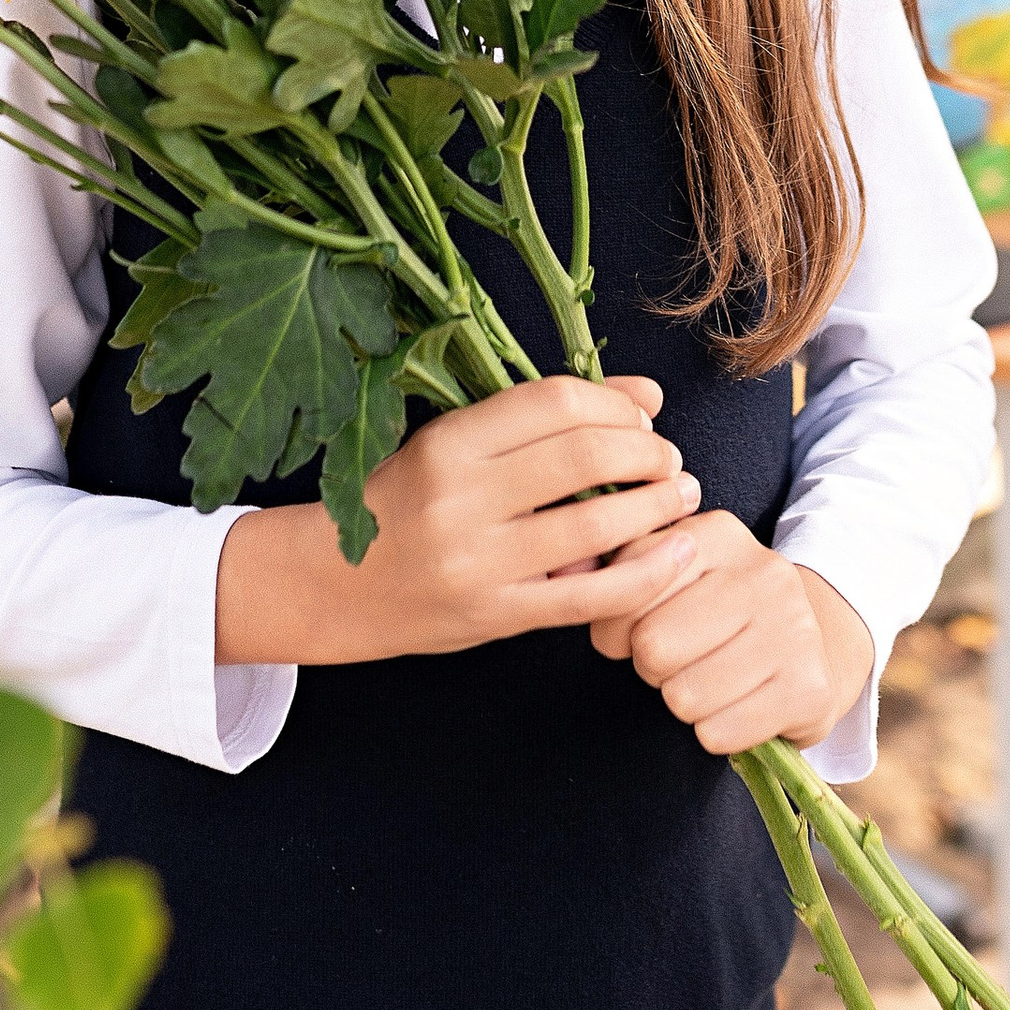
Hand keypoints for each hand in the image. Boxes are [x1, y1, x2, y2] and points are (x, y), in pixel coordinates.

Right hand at [214, 372, 703, 667]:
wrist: (328, 585)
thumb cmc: (400, 502)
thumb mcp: (452, 443)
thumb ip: (541, 416)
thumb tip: (647, 394)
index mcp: (447, 442)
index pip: (556, 401)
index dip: (616, 404)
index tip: (641, 416)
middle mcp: (461, 498)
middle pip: (585, 453)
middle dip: (648, 450)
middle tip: (669, 458)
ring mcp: (478, 562)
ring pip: (595, 521)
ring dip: (658, 505)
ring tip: (681, 496)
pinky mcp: (495, 615)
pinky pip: (590, 597)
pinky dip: (646, 574)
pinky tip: (678, 556)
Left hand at [589, 513, 874, 754]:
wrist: (816, 646)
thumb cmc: (718, 612)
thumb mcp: (672, 572)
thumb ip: (615, 567)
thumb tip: (563, 574)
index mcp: (715, 533)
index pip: (626, 589)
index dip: (618, 628)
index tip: (642, 629)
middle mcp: (762, 572)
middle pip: (653, 648)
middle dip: (653, 668)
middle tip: (681, 660)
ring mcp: (793, 628)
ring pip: (683, 696)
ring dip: (684, 702)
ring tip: (711, 680)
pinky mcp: (808, 687)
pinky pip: (717, 734)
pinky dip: (716, 732)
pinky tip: (738, 706)